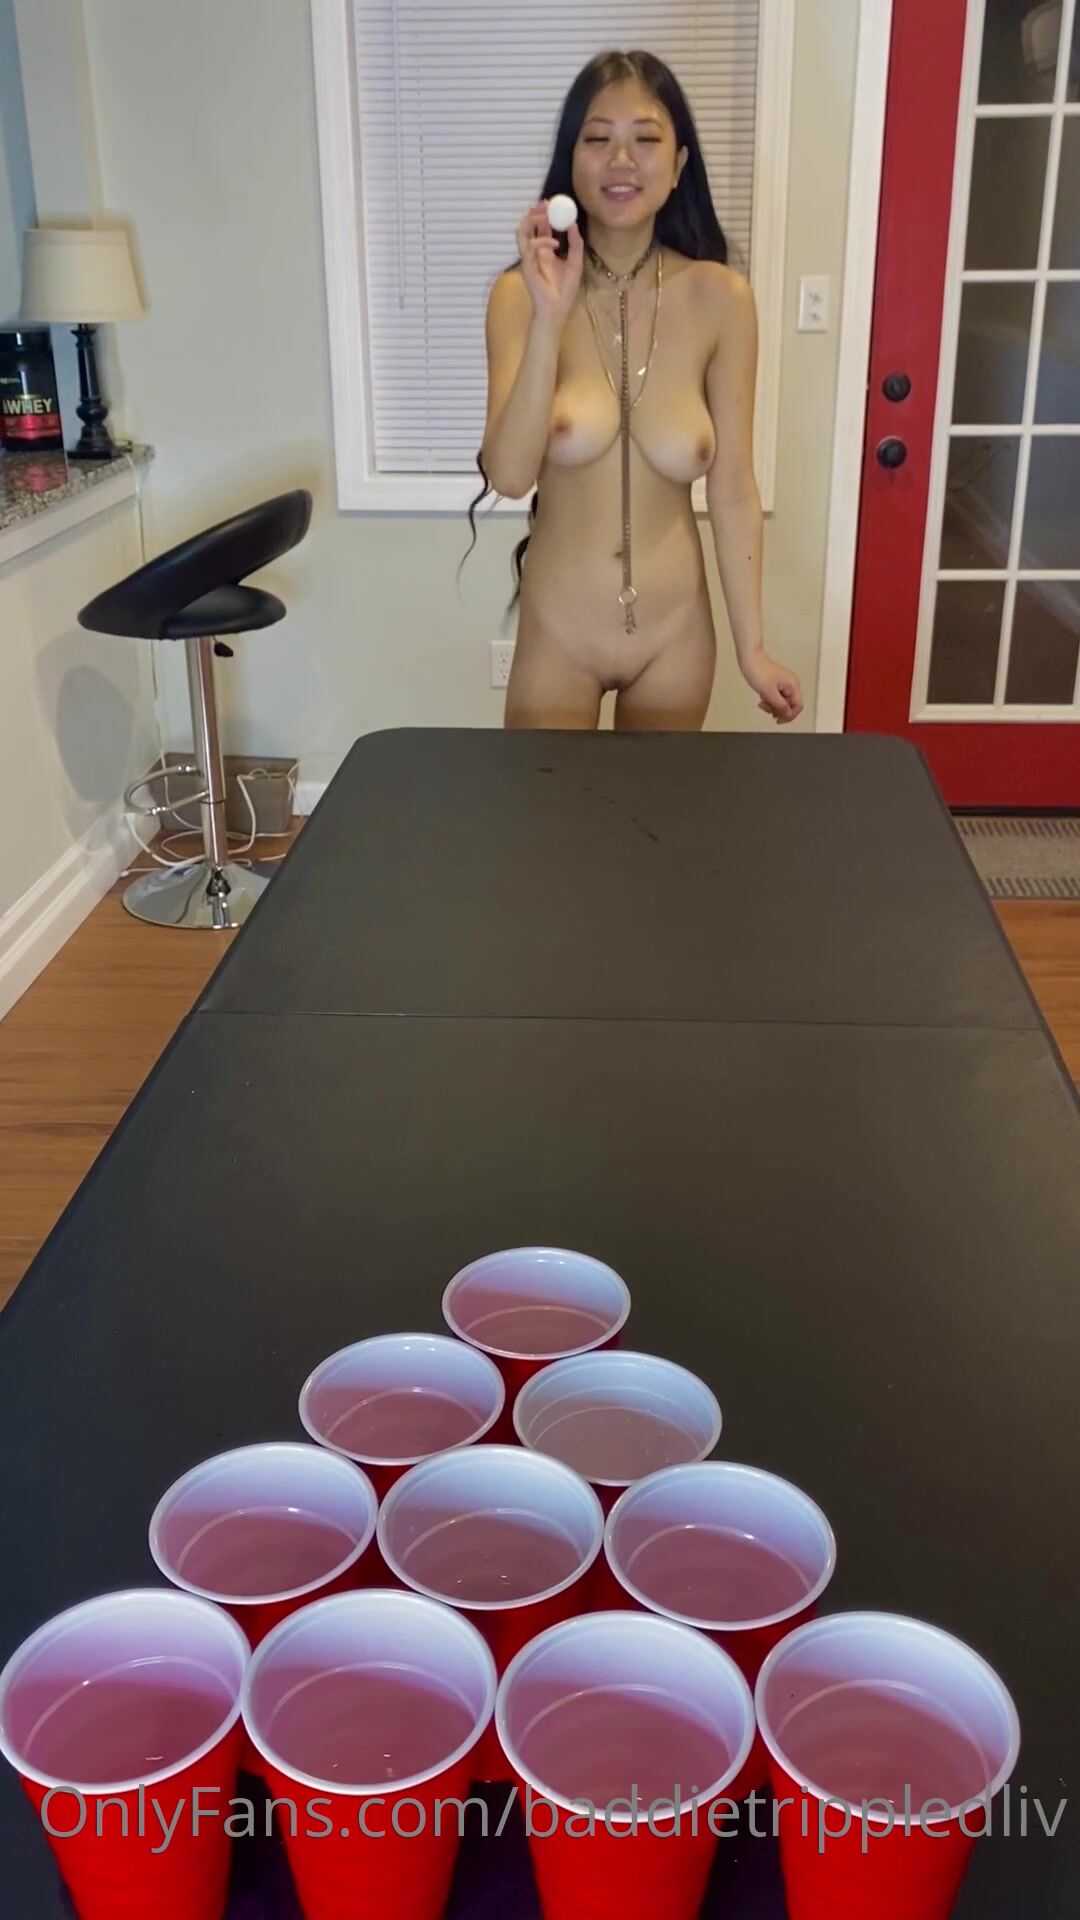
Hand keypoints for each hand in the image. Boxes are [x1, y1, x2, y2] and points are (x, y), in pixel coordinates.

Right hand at [516, 202, 583, 329]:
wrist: (558, 310)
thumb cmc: (565, 290)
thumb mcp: (576, 262)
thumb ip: (575, 243)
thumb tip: (574, 223)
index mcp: (544, 251)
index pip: (540, 228)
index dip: (544, 213)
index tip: (552, 203)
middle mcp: (534, 253)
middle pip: (527, 226)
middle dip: (535, 212)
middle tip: (546, 204)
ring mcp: (528, 259)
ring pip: (521, 232)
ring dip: (532, 221)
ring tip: (545, 216)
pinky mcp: (526, 267)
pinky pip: (529, 247)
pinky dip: (541, 241)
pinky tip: (555, 243)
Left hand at [742, 649, 803, 724]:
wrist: (749, 659)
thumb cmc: (758, 670)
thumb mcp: (769, 692)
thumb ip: (779, 705)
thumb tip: (787, 714)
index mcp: (793, 684)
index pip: (798, 706)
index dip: (789, 715)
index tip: (778, 720)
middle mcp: (791, 684)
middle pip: (790, 705)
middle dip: (777, 710)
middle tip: (766, 708)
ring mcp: (784, 684)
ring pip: (782, 703)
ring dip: (772, 706)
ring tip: (762, 702)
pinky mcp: (777, 684)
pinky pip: (777, 698)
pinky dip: (769, 701)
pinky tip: (762, 698)